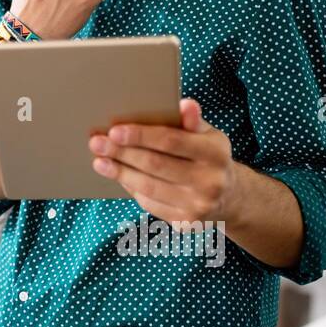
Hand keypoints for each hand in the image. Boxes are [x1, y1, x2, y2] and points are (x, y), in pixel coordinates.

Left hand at [88, 98, 238, 227]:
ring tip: (99, 160)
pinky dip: (130, 188)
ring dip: (119, 172)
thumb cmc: (209, 156)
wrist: (229, 197)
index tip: (114, 131)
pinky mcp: (185, 222)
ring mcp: (198, 205)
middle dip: (122, 153)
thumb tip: (185, 104)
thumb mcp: (208, 135)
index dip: (140, 135)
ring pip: (148, 186)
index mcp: (215, 153)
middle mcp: (210, 181)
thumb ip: (192, 121)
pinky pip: (149, 203)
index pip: (171, 141)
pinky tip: (117, 175)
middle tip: (96, 142)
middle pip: (155, 164)